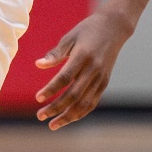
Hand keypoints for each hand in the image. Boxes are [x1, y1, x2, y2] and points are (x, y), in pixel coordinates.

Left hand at [34, 10, 132, 129]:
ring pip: (84, 103)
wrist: (114, 28)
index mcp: (83, 56)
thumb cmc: (88, 30)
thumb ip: (55, 54)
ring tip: (52, 124)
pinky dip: (80, 112)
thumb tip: (38, 65)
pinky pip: (92, 102)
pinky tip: (68, 118)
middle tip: (40, 115)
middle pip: (73, 95)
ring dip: (68, 116)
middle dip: (56, 108)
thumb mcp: (70, 38)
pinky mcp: (105, 82)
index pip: (64, 78)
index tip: (38, 98)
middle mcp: (94, 69)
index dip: (51, 90)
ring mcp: (101, 78)